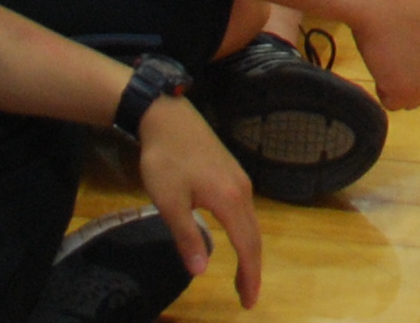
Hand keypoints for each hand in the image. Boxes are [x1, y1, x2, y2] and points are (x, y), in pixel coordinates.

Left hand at [133, 94, 263, 308]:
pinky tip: (235, 239)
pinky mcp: (232, 173)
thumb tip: (201, 271)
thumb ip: (187, 237)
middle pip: (254, 237)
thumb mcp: (169, 202)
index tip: (248, 301)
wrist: (166, 117)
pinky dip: (244, 233)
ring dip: (249, 251)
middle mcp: (243, 190)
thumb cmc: (165, 160)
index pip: (247, 246)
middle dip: (252, 268)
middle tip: (246, 296)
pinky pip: (246, 211)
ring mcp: (240, 179)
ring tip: (241, 274)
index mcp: (230, 200)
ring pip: (251, 223)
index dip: (249, 276)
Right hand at [340, 0, 419, 108]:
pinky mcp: (404, 94)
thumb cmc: (395, 7)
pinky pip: (390, 103)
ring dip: (396, 86)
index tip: (410, 66)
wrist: (377, 5)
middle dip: (412, 84)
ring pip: (409, 101)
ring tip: (386, 57)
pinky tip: (379, 64)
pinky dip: (381, 89)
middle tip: (394, 61)